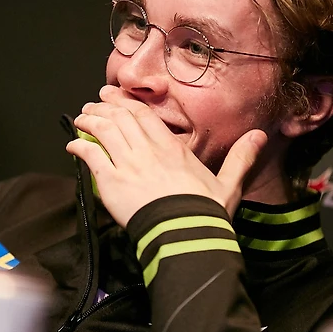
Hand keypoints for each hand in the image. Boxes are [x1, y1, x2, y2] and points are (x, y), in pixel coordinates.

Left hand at [65, 85, 267, 227]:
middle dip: (105, 107)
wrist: (186, 235)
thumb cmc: (206, 213)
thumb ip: (240, 157)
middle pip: (122, 118)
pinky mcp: (112, 182)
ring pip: (105, 131)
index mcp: (173, 148)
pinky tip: (72, 145)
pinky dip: (80, 148)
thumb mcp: (229, 184)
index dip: (127, 103)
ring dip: (90, 122)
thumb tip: (260, 135)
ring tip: (80, 118)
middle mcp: (148, 150)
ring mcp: (129, 164)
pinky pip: (92, 157)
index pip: (145, 116)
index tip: (115, 96)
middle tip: (94, 102)